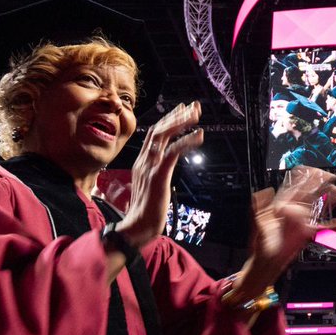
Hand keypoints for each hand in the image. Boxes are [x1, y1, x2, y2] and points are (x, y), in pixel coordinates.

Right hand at [115, 102, 202, 249]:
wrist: (135, 229)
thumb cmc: (145, 212)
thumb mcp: (149, 187)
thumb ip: (154, 173)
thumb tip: (163, 168)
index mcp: (141, 162)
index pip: (154, 134)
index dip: (168, 120)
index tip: (181, 110)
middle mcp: (144, 161)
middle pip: (159, 130)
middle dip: (176, 115)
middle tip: (193, 105)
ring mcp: (149, 167)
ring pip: (164, 136)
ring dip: (181, 122)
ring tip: (196, 113)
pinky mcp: (158, 175)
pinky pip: (173, 152)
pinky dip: (187, 141)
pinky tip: (200, 135)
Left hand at [231, 166, 335, 302]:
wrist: (264, 262)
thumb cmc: (259, 244)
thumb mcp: (257, 222)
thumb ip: (261, 206)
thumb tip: (269, 191)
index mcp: (282, 204)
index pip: (296, 184)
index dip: (307, 175)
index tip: (318, 172)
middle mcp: (294, 210)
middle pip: (312, 191)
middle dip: (323, 184)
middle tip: (334, 179)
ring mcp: (302, 221)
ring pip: (320, 206)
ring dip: (332, 199)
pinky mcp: (308, 233)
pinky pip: (324, 227)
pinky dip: (335, 225)